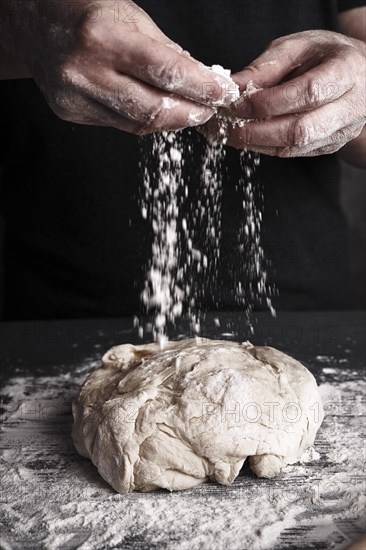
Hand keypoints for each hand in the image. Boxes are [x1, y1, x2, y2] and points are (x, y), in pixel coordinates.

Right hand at [0, 0, 236, 132]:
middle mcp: (85, 70)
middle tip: (209, 109)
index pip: (166, 72)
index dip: (201, 87)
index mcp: (103, 35)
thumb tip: (201, 80)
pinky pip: (120, 125)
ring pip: (138, 124)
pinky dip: (145, 121)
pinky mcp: (70, 112)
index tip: (222, 93)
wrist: (35, 24)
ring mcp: (75, 96)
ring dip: (171, 121)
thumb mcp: (130, 16)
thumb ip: (165, 52)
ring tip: (189, 112)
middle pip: (153, 109)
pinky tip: (157, 111)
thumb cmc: (88, 13)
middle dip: (190, 113)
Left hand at [201, 30, 365, 156]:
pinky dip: (264, 146)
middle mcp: (350, 107)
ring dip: (255, 143)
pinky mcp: (328, 146)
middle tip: (225, 128)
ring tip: (227, 134)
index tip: (237, 103)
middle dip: (257, 132)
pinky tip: (244, 138)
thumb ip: (266, 67)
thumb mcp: (298, 47)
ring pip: (294, 147)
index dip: (269, 102)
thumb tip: (232, 88)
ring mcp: (341, 132)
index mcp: (346, 73)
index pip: (308, 93)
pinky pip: (292, 153)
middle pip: (301, 130)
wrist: (357, 75)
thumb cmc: (326, 56)